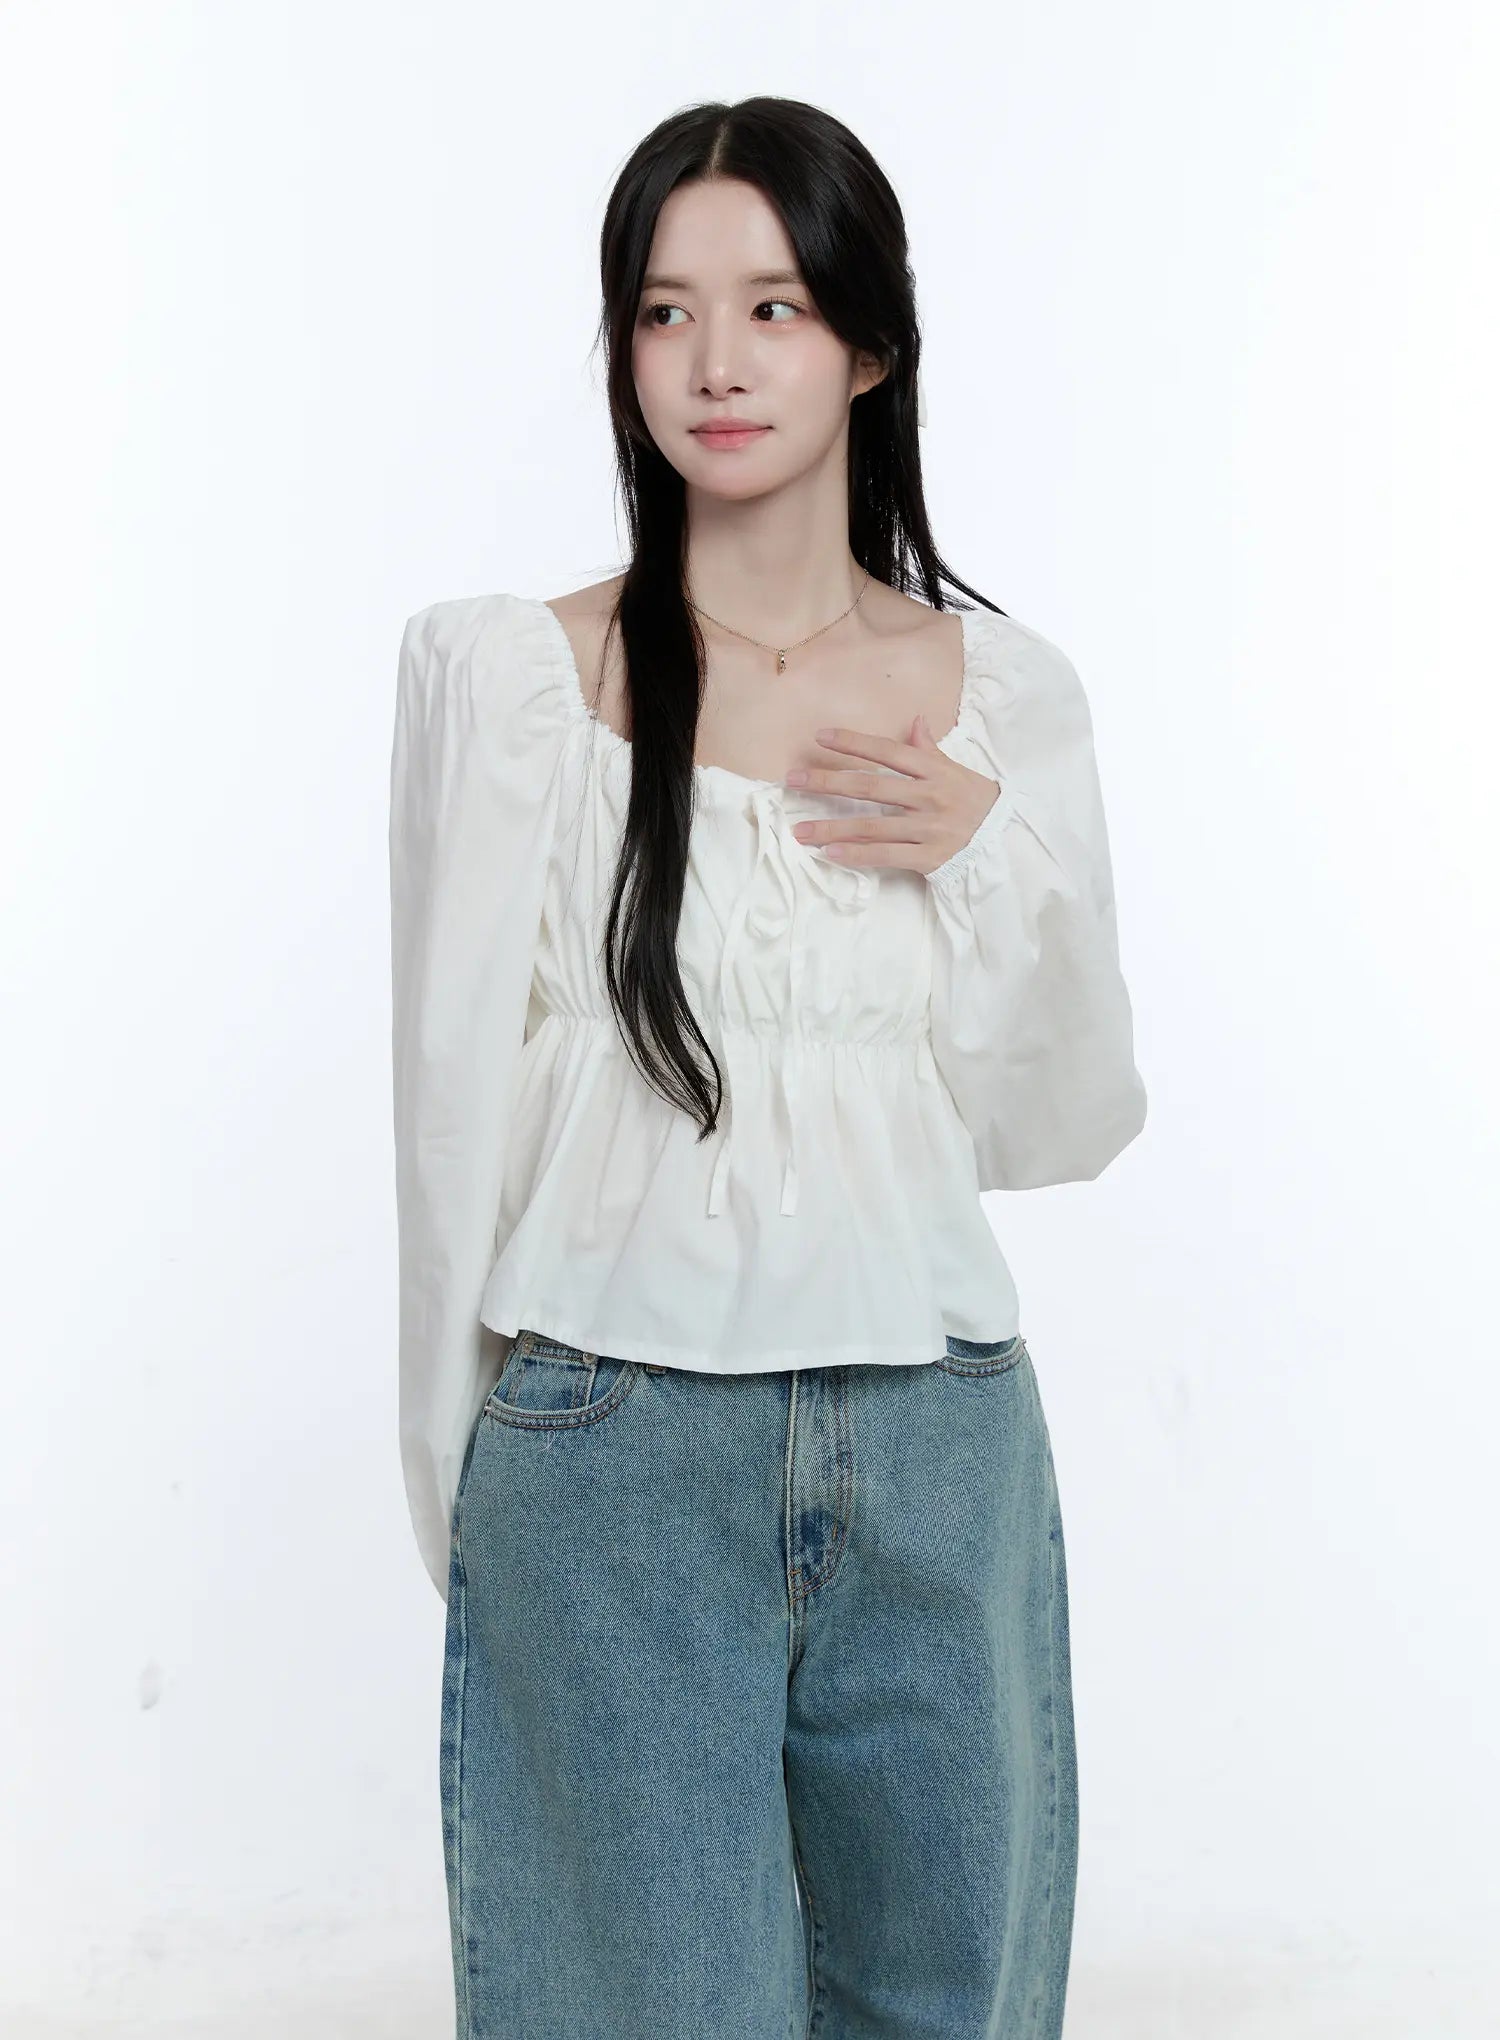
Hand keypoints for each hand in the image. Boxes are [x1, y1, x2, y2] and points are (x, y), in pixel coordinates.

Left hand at [783, 715, 1000, 872]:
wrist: (1007, 841)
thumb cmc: (977, 802)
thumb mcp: (956, 771)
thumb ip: (929, 750)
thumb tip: (915, 721)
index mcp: (933, 770)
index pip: (887, 752)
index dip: (854, 743)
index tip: (821, 736)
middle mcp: (927, 796)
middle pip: (870, 787)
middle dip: (828, 782)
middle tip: (793, 780)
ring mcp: (927, 827)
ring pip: (872, 826)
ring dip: (832, 828)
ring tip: (800, 830)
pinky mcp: (928, 857)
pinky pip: (886, 855)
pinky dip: (857, 855)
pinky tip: (830, 854)